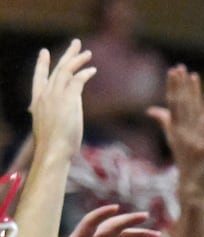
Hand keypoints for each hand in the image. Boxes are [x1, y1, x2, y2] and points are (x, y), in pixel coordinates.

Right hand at [29, 40, 94, 160]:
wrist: (53, 151)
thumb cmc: (52, 147)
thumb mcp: (49, 128)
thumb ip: (53, 119)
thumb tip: (61, 121)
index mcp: (37, 102)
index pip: (38, 78)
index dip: (41, 65)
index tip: (45, 52)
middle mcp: (45, 95)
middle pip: (56, 70)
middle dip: (66, 55)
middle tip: (75, 44)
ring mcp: (56, 96)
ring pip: (66, 71)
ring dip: (77, 60)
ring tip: (87, 52)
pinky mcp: (68, 100)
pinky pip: (77, 81)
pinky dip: (85, 74)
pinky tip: (92, 70)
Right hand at [147, 66, 203, 198]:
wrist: (193, 185)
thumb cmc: (185, 162)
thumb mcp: (173, 140)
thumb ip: (165, 122)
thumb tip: (152, 109)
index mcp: (174, 130)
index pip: (172, 104)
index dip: (173, 87)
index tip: (173, 71)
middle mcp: (182, 133)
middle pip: (180, 104)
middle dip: (180, 85)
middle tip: (180, 67)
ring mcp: (194, 139)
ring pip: (192, 111)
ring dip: (193, 93)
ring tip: (193, 76)